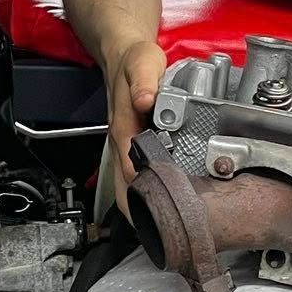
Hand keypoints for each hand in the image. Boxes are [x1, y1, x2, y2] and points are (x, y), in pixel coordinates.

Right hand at [104, 38, 167, 215]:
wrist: (121, 54)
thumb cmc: (133, 61)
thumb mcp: (142, 62)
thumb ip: (145, 80)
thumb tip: (144, 100)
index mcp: (124, 130)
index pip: (129, 173)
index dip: (142, 198)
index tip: (160, 219)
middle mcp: (122, 144)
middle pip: (125, 191)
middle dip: (142, 217)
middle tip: (169, 237)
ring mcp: (126, 147)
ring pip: (129, 187)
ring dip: (144, 209)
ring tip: (170, 230)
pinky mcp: (132, 146)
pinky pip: (137, 176)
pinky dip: (148, 193)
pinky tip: (167, 202)